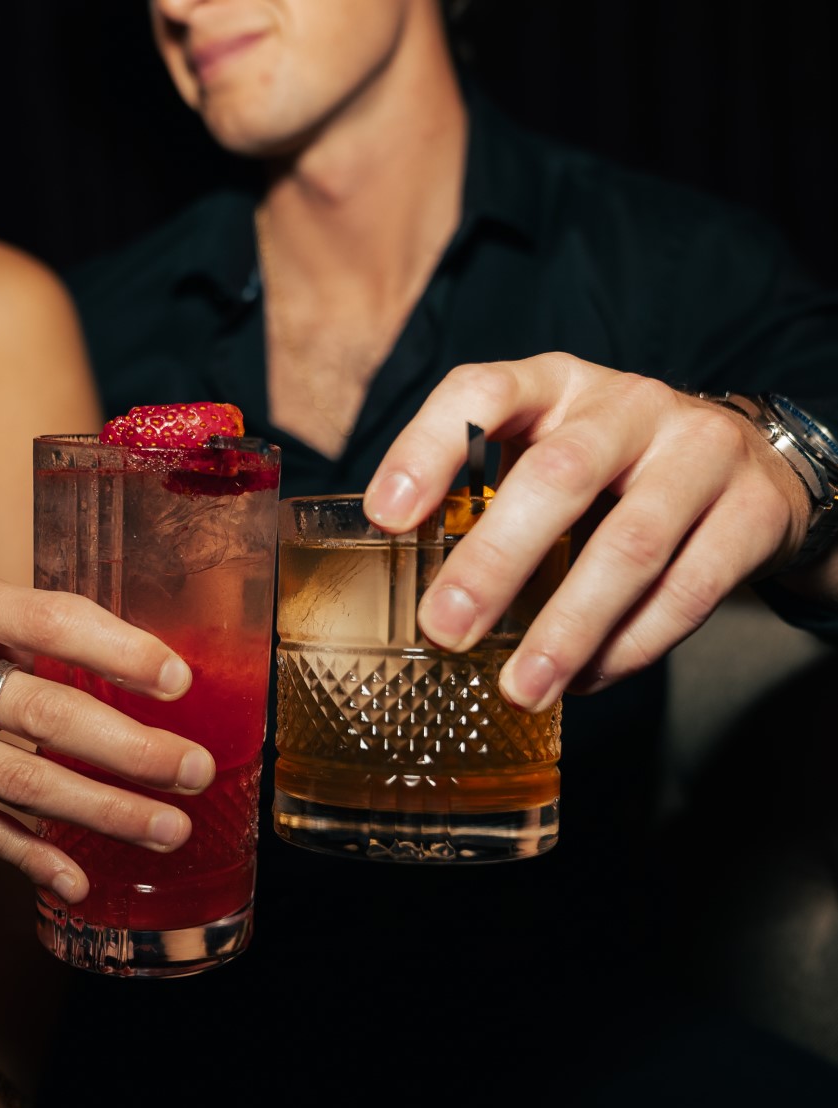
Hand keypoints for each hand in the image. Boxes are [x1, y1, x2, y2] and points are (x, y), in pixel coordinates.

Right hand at [0, 565, 208, 896]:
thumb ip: (46, 637)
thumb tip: (165, 684)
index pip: (47, 620)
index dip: (119, 652)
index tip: (180, 682)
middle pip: (40, 710)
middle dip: (130, 748)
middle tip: (194, 771)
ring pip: (15, 778)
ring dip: (100, 810)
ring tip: (166, 828)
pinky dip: (31, 854)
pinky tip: (77, 876)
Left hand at [363, 352, 812, 710]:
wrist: (746, 462)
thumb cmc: (611, 468)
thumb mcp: (544, 450)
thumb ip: (483, 495)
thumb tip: (406, 582)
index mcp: (554, 385)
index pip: (482, 391)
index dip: (428, 449)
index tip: (387, 518)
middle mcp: (626, 406)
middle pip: (559, 474)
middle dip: (495, 560)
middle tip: (446, 629)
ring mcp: (699, 452)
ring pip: (630, 544)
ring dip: (567, 628)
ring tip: (521, 689)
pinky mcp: (753, 510)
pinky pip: (688, 590)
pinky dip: (632, 646)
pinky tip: (587, 679)